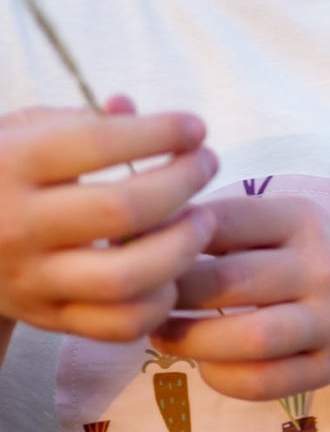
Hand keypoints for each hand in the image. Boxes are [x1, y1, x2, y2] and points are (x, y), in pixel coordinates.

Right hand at [0, 98, 216, 340]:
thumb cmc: (5, 175)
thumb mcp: (22, 134)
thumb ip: (79, 122)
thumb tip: (131, 106)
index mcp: (9, 165)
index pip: (95, 144)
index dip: (157, 132)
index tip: (196, 127)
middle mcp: (19, 225)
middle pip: (121, 210)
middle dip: (181, 184)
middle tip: (207, 165)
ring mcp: (35, 279)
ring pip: (128, 277)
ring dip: (182, 248)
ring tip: (203, 221)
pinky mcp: (53, 318)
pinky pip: (122, 324)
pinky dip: (160, 302)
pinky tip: (172, 273)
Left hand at [151, 193, 329, 400]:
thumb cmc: (298, 261)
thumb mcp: (274, 225)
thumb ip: (217, 225)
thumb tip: (128, 240)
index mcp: (302, 220)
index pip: (221, 222)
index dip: (169, 239)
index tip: (138, 252)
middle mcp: (324, 268)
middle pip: (230, 282)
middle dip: (173, 294)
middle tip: (141, 300)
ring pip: (252, 338)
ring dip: (192, 341)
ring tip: (163, 335)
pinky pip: (266, 382)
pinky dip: (223, 378)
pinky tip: (206, 366)